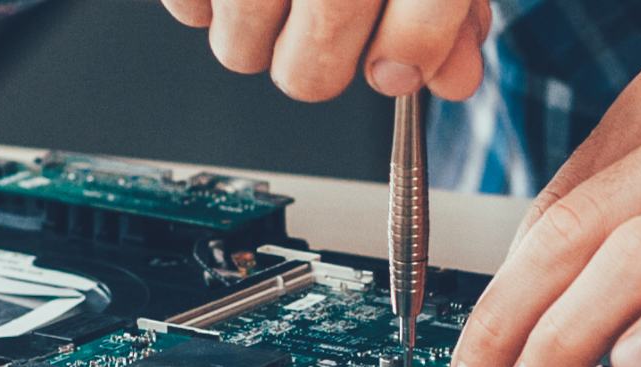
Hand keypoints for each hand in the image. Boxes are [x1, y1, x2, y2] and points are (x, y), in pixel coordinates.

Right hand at [160, 0, 489, 100]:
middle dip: (324, 61)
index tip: (399, 61)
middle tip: (331, 21)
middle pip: (307, 78)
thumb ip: (451, 12)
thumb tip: (453, 83)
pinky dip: (207, 0)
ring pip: (238, 53)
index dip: (407, 65)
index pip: (401, 58)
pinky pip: (186, 11)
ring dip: (260, 32)